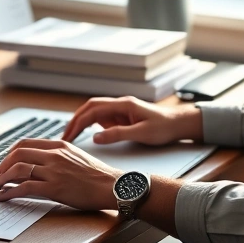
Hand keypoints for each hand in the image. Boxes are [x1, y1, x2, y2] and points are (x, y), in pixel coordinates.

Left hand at [0, 139, 120, 209]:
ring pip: (18, 169)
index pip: (26, 143)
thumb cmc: (97, 175)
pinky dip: (9, 192)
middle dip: (1, 165)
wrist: (112, 186)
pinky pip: (24, 188)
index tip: (3, 162)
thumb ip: (58, 155)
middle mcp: (54, 155)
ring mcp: (53, 171)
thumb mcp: (76, 156)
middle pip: (18, 153)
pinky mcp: (54, 188)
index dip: (10, 153)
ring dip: (1, 179)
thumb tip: (40, 161)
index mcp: (59, 145)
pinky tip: (4, 197)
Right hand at [61, 96, 202, 145]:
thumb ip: (118, 134)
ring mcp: (121, 110)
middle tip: (64, 137)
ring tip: (71, 137)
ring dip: (81, 122)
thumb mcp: (142, 133)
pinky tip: (87, 135)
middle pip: (90, 108)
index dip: (78, 122)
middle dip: (75, 121)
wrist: (179, 124)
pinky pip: (102, 118)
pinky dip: (91, 125)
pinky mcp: (123, 117)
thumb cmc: (164, 127)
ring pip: (94, 112)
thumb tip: (95, 137)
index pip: (93, 110)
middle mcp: (120, 104)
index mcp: (123, 105)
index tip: (68, 136)